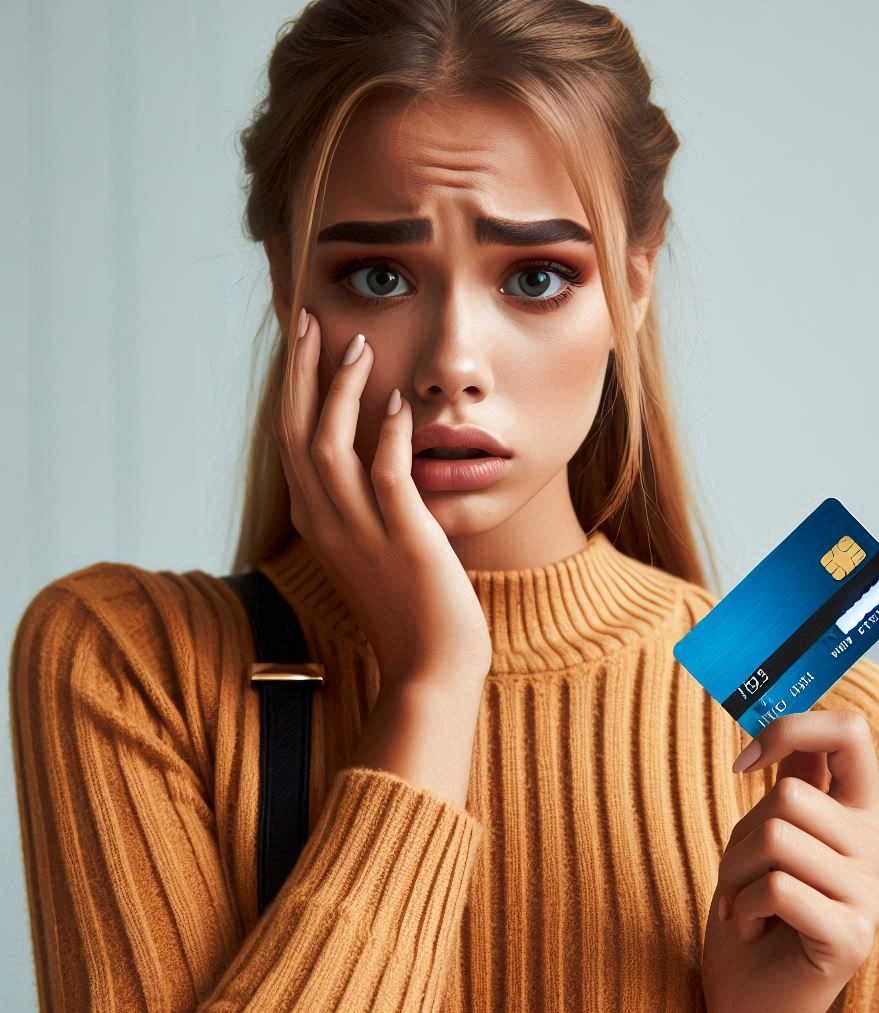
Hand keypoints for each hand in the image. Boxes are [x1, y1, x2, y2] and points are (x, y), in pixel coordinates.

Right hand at [273, 308, 493, 690]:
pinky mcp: (403, 539)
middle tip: (311, 319)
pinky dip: (387, 435)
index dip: (295, 388)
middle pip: (297, 431)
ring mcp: (360, 532)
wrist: (429, 668)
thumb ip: (362, 505)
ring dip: (341, 390)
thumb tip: (372, 458)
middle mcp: (326, 522)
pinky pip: (385, 475)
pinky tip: (398, 403)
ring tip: (359, 346)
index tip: (305, 344)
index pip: (291, 440)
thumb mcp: (370, 549)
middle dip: (303, 372)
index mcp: (316, 522)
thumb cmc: (406, 608)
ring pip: (329, 445)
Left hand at [701, 709, 878, 1012]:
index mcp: (866, 815)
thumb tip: (788, 722)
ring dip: (734, 871)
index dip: (791, 728)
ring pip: (775, 837)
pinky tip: (752, 927)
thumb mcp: (770, 835)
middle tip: (742, 873)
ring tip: (744, 901)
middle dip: (740, 833)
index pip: (851, 731)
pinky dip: (741, 905)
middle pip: (788, 795)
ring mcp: (874, 895)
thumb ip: (795, 780)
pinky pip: (775, 886)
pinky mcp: (853, 936)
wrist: (752, 997)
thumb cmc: (757, 909)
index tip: (745, 761)